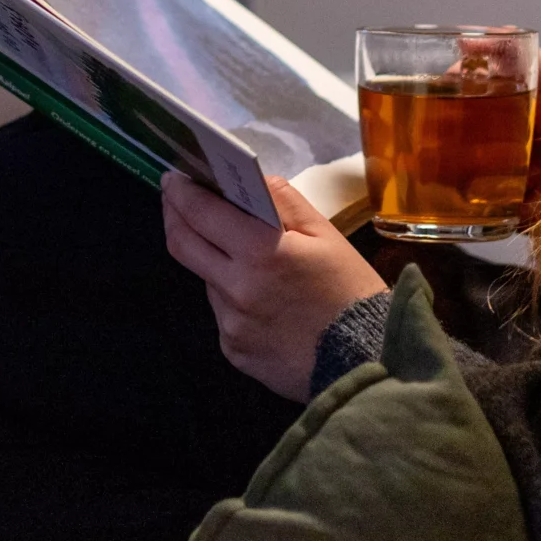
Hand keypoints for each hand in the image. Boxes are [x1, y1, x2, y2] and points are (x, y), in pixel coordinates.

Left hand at [160, 172, 387, 400]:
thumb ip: (284, 202)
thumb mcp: (326, 235)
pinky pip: (223, 315)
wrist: (367, 361)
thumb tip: (252, 182)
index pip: (202, 212)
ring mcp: (231, 324)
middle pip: (182, 245)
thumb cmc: (351, 290)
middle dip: (174, 216)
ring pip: (207, 281)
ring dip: (215, 263)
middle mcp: (236, 288)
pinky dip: (234, 300)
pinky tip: (264, 304)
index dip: (181, 191)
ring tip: (244, 260)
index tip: (174, 179)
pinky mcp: (233, 351)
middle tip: (175, 202)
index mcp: (260, 252)